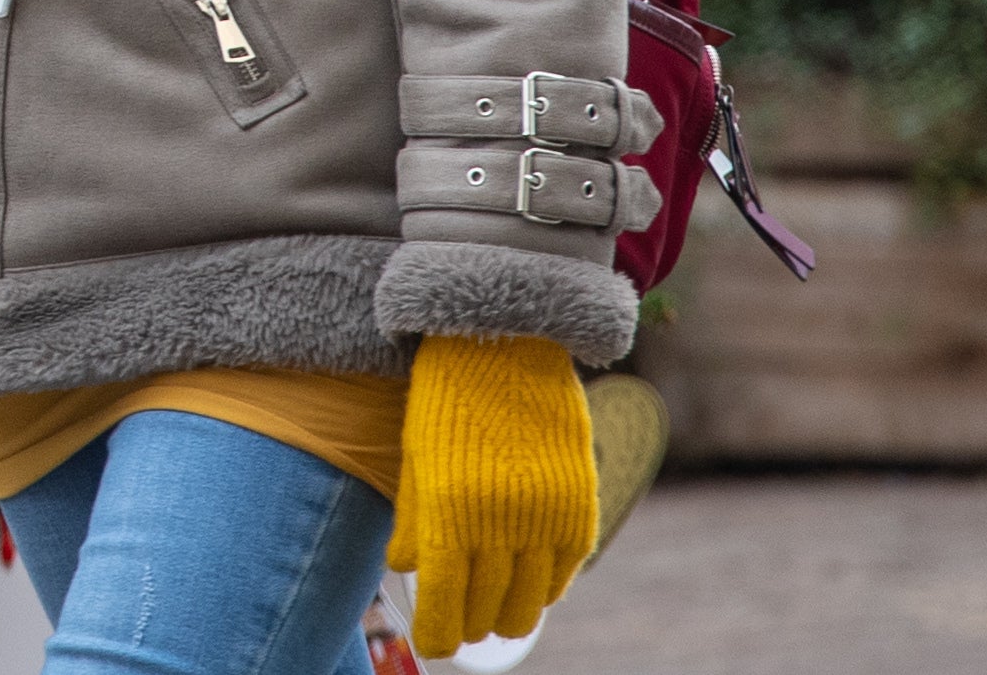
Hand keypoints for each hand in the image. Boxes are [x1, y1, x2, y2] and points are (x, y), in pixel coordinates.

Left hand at [391, 333, 596, 655]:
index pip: (444, 598)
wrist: (507, 342)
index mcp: (450, 509)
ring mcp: (546, 514)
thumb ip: (415, 517)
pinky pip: (566, 568)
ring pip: (532, 597)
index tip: (431, 646)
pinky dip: (548, 587)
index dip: (438, 632)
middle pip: (487, 606)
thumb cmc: (446, 394)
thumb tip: (405, 569)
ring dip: (510, 615)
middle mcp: (501, 520)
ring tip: (494, 619)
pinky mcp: (580, 504)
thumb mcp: (417, 453)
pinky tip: (533, 591)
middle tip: (460, 630)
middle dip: (470, 625)